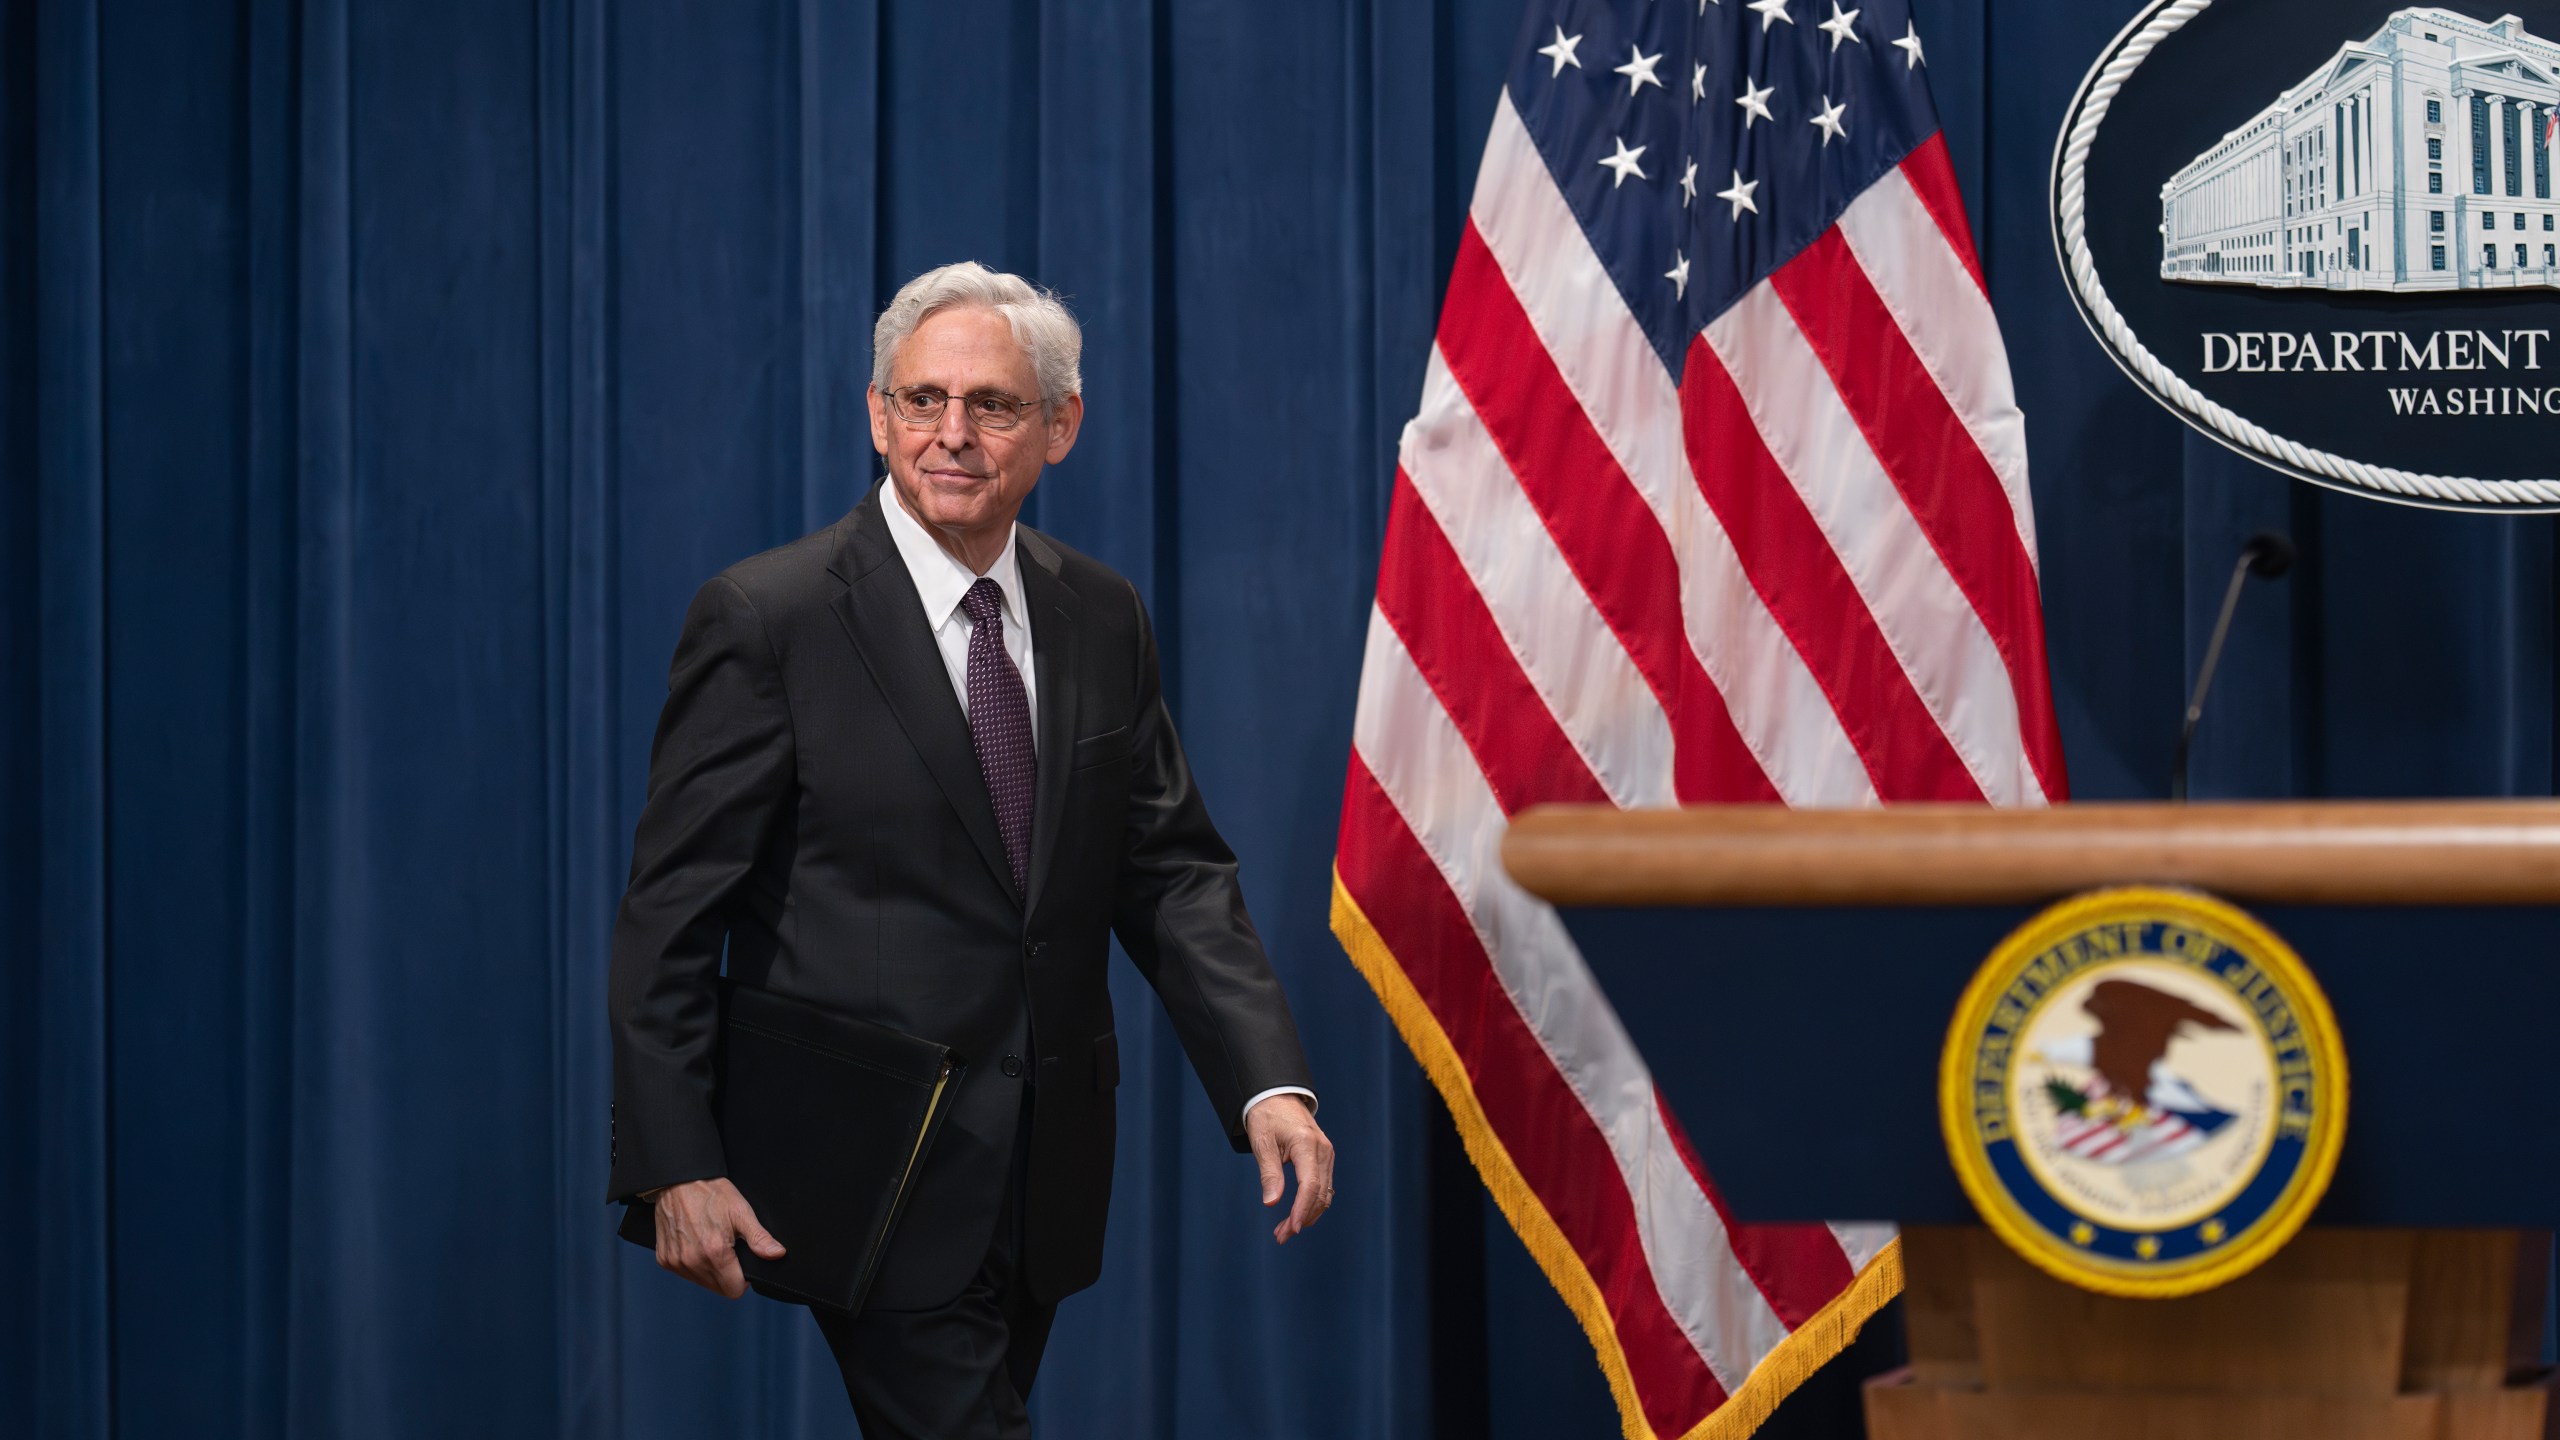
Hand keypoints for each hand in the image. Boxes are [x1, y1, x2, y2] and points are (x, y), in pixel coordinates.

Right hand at [649, 1177, 784, 1297]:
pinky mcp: (664, 1259)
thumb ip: (759, 1238)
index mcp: (714, 1253)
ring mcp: (676, 1262)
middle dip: (727, 1274)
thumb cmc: (710, 1193)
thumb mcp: (741, 1211)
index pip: (734, 1290)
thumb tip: (777, 1254)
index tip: (742, 1263)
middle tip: (727, 1248)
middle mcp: (692, 1262)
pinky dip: (692, 1264)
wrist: (678, 1181)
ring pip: (701, 1282)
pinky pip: (684, 1273)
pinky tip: (695, 1243)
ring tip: (710, 1243)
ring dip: (709, 1270)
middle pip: (718, 1288)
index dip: (743, 1279)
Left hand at [1244, 1094, 1334, 1244]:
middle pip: (1319, 1194)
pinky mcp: (1325, 1159)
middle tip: (1280, 1237)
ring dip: (1308, 1215)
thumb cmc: (1266, 1117)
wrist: (1277, 1096)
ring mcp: (1327, 1155)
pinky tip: (1297, 1216)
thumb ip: (1269, 1173)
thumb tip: (1272, 1203)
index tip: (1292, 1229)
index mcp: (1306, 1144)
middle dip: (1302, 1219)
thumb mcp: (1262, 1142)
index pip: (1310, 1185)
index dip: (1302, 1210)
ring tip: (1284, 1231)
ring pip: (1324, 1194)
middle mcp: (1323, 1150)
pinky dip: (1312, 1204)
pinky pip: (1323, 1187)